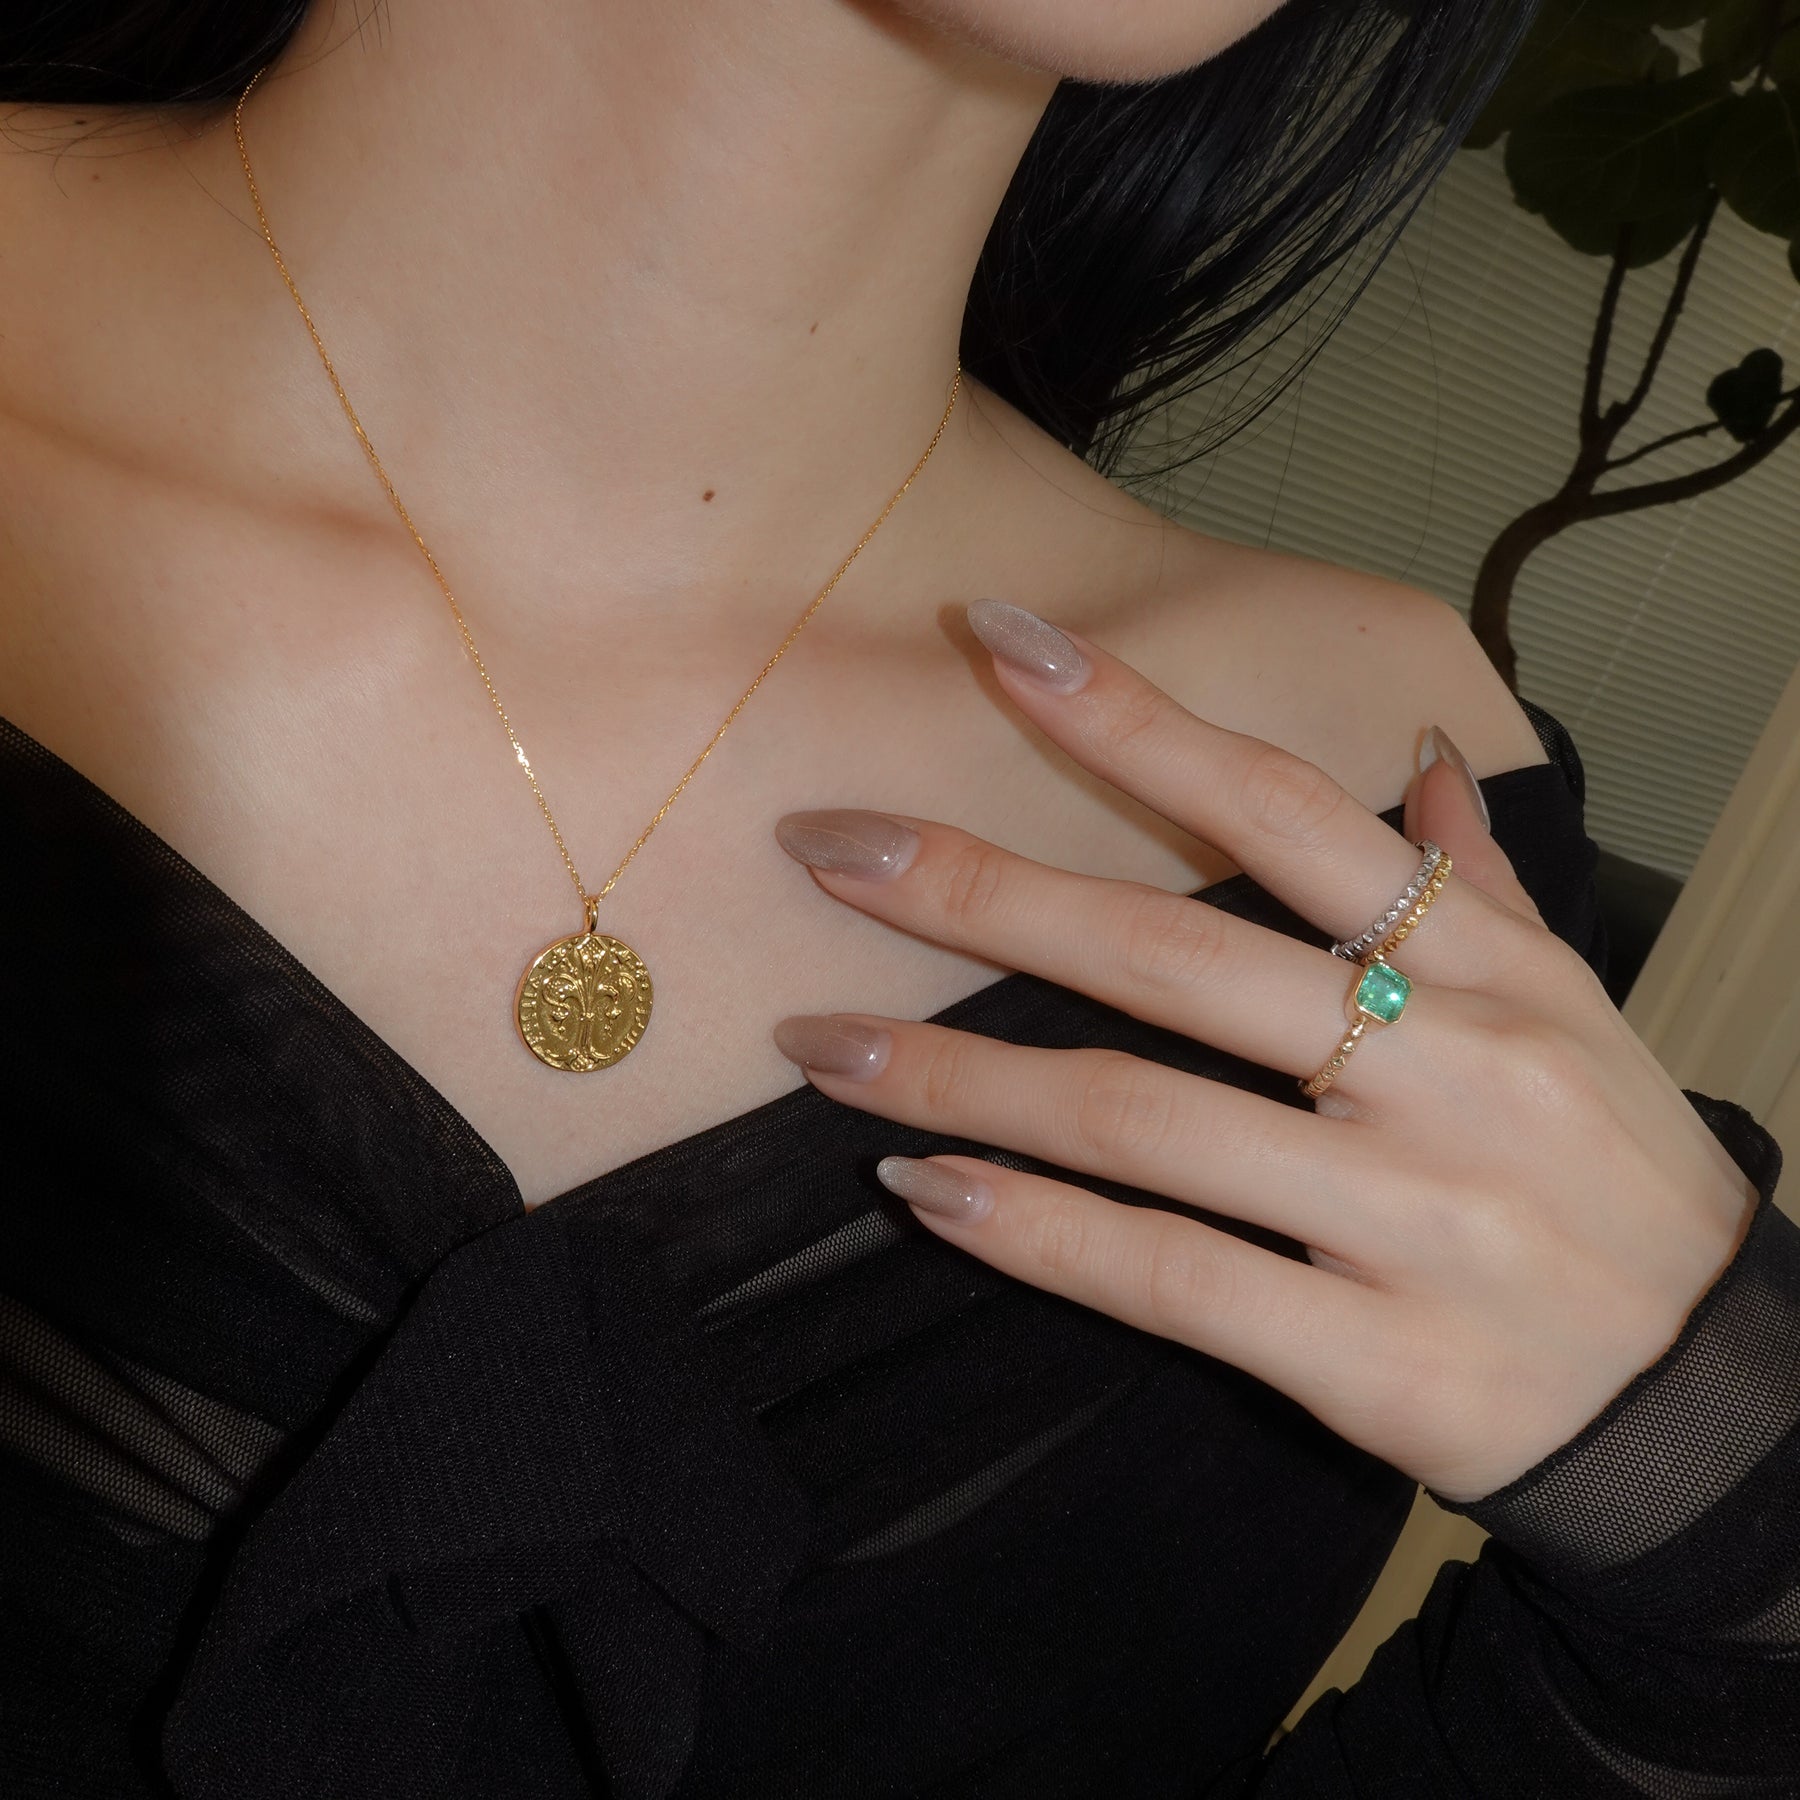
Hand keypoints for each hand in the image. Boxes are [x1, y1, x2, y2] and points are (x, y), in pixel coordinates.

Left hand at [769, 601, 1757, 1503]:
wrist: (1711, 1410)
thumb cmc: (1615, 1176)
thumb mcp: (1574, 1009)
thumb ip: (1483, 884)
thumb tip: (1420, 759)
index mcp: (1493, 969)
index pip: (1288, 813)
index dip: (1134, 721)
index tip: (996, 641)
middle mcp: (1454, 1072)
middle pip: (1176, 959)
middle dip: (983, 895)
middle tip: (827, 850)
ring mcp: (1415, 1222)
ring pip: (1143, 1123)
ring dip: (959, 1082)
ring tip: (826, 1047)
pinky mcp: (1377, 1363)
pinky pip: (1169, 1280)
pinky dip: (1034, 1235)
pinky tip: (924, 1192)